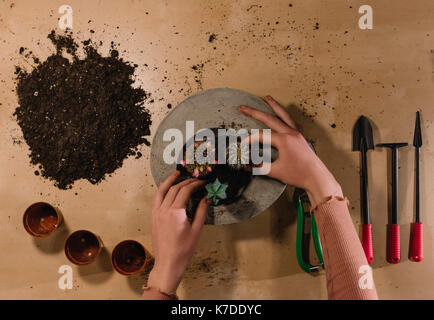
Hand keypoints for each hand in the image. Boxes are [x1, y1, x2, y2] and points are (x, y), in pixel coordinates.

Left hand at [147, 171, 209, 293]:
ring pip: (162, 191)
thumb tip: (206, 198)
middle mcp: (164, 210)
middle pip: (175, 188)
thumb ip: (202, 211)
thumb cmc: (183, 250)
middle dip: (186, 181)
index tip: (202, 182)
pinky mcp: (153, 217)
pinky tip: (166, 187)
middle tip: (195, 178)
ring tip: (176, 174)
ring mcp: (157, 213)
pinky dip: (162, 190)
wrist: (168, 263)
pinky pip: (157, 199)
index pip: (186, 191)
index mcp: (176, 212)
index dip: (195, 184)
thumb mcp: (197, 230)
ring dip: (170, 181)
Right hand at [240, 95, 342, 207]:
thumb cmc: (299, 175)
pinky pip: (293, 123)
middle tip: (244, 108)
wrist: (316, 178)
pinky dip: (287, 117)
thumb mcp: (275, 171)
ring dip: (274, 106)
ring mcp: (297, 134)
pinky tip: (284, 116)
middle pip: (270, 119)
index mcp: (284, 140)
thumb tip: (247, 166)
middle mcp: (291, 133)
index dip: (250, 140)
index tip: (243, 144)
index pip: (261, 136)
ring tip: (268, 98)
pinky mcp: (301, 138)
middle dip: (255, 112)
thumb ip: (259, 167)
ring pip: (284, 116)